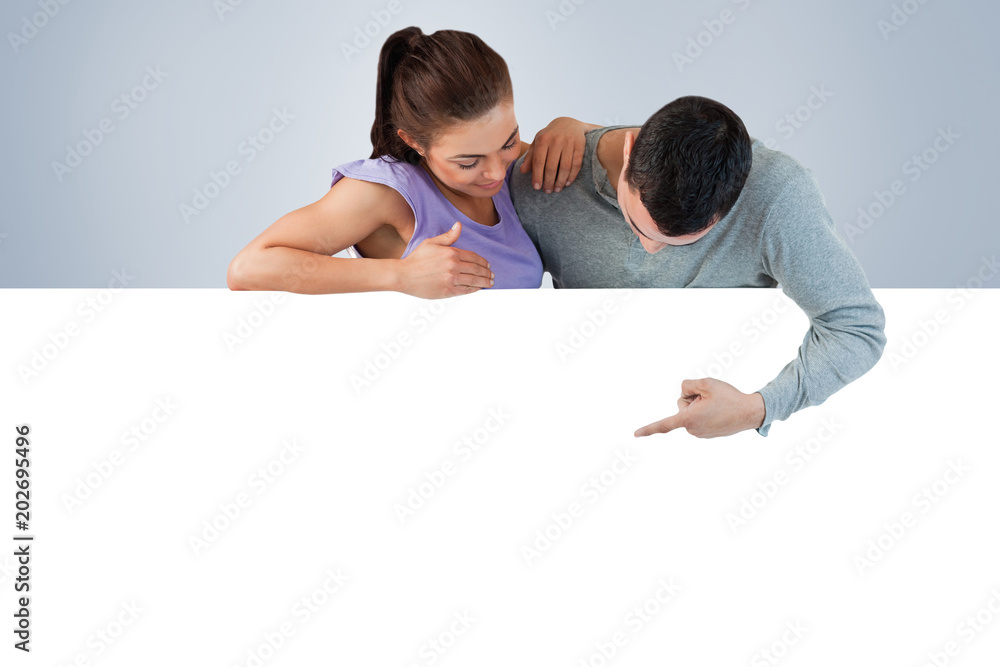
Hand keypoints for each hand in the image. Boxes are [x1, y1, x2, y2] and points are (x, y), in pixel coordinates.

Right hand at [394, 222, 493, 298]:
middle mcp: (453, 266)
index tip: (487, 265)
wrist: (403, 276)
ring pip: (474, 280)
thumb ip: (448, 236)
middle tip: (492, 275)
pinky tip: (478, 288)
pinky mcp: (448, 291)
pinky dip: (474, 289)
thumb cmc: (416, 259)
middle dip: (487, 272)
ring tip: (489, 282)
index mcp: (451, 253)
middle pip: (476, 269)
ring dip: (484, 281)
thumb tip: (459, 226)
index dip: (483, 262)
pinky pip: (466, 290)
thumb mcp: (431, 243)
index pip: (474, 257)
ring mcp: (451, 279)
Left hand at [520, 117, 599, 193]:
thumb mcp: (538, 142)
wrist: (569, 123)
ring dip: (560, 181)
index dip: (537, 176)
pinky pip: (576, 164)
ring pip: (564, 167)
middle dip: (548, 182)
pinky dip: (571, 176)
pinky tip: (567, 183)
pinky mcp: (580, 145)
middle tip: (547, 191)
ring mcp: (569, 142)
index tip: (537, 188)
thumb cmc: (550, 136)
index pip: (538, 162)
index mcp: (543, 139)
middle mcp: (556, 140)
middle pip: (551, 166)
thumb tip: (522, 171)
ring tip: (557, 189)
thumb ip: (530, 156)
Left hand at [634, 378, 765, 438]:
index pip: (664, 424)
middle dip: (693, 398)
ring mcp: (700, 434)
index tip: (635, 434)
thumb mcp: (706, 383)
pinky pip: (699, 417)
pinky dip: (706, 411)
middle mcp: (692, 430)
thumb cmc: (729, 397)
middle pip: (682, 405)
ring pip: (691, 411)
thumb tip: (683, 394)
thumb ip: (687, 385)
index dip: (649, 429)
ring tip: (718, 405)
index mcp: (689, 419)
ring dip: (701, 405)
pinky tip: (720, 410)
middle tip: (711, 398)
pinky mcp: (707, 434)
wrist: (750, 412)